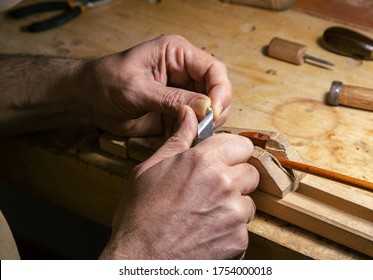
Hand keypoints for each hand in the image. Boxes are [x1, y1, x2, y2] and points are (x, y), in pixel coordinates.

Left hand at [80, 35, 231, 136]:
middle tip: (203, 127)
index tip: (214, 112)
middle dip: (215, 110)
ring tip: (189, 132)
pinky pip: (194, 123)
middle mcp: (184, 72)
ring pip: (209, 109)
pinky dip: (193, 132)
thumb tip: (206, 107)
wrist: (88, 100)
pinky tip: (179, 137)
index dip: (220, 91)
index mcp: (177, 54)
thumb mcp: (138, 90)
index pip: (213, 69)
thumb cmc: (105, 82)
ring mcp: (181, 92)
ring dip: (205, 123)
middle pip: (217, 90)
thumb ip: (172, 99)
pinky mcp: (176, 111)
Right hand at [99, 105, 258, 258]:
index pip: (243, 145)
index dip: (233, 152)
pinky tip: (207, 231)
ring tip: (206, 213)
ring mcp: (234, 213)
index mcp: (203, 161)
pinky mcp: (239, 238)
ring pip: (248, 201)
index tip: (225, 159)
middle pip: (250, 172)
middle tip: (212, 189)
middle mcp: (224, 184)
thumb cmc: (140, 216)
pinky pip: (244, 227)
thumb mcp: (150, 169)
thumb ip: (177, 140)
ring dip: (233, 205)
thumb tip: (188, 115)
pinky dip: (230, 229)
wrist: (141, 260)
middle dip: (235, 178)